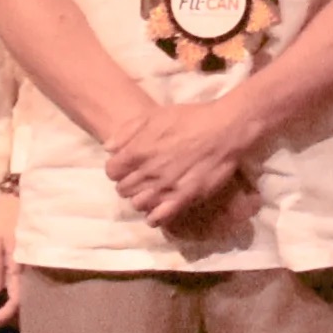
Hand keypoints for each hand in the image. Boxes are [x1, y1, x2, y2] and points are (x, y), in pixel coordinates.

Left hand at [98, 86, 266, 228]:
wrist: (224, 130)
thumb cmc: (190, 118)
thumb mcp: (156, 115)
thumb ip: (128, 131)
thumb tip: (109, 148)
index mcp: (137, 151)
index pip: (111, 171)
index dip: (117, 169)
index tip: (127, 166)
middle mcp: (148, 172)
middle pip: (123, 189)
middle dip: (128, 183)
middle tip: (141, 178)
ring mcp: (165, 187)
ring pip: (137, 204)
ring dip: (141, 198)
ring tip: (151, 192)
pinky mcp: (183, 198)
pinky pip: (158, 217)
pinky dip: (154, 216)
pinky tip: (160, 208)